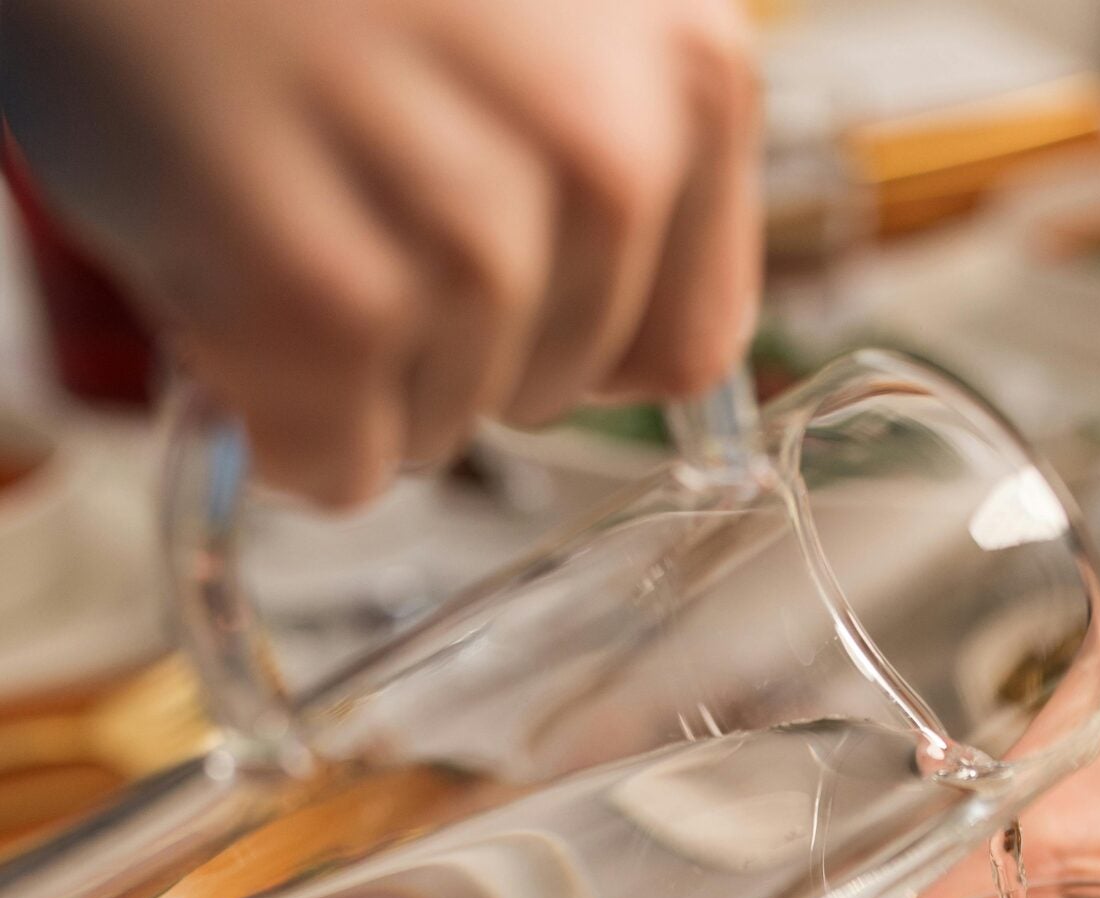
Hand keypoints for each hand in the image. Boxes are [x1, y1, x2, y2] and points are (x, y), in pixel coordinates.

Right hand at [3, 0, 758, 502]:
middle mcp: (611, 153)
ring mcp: (471, 232)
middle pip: (552, 393)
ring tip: (276, 188)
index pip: (684, 345)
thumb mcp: (539, 8)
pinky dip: (265, 407)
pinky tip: (224, 261)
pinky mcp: (330, 297)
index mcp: (686, 73)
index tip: (478, 251)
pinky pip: (335, 461)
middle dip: (446, 334)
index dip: (568, 331)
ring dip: (345, 360)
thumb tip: (635, 358)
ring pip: (442, 431)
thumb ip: (614, 159)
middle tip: (341, 181)